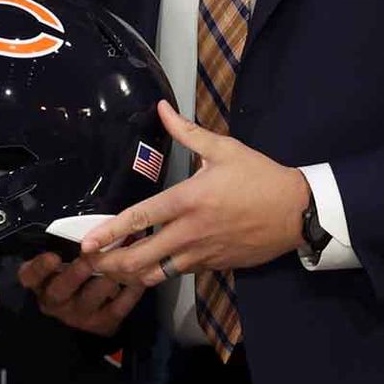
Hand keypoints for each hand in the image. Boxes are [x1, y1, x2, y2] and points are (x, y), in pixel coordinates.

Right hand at [18, 252, 143, 336]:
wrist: (87, 308)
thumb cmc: (75, 270)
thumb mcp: (63, 258)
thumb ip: (67, 246)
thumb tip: (89, 230)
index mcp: (41, 283)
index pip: (30, 276)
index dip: (40, 267)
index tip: (54, 256)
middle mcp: (55, 303)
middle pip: (62, 289)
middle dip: (78, 271)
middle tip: (93, 256)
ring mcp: (78, 317)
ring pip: (92, 296)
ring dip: (108, 277)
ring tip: (124, 261)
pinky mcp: (102, 325)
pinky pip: (118, 307)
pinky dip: (131, 291)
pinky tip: (140, 277)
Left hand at [82, 101, 309, 287]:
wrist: (297, 212)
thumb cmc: (259, 177)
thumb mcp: (225, 149)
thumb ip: (187, 132)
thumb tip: (161, 109)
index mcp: (188, 200)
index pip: (140, 219)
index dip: (109, 232)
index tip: (87, 242)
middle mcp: (190, 232)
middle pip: (141, 257)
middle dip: (111, 264)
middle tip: (91, 263)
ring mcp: (202, 253)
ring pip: (157, 274)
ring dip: (132, 275)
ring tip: (112, 272)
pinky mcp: (215, 266)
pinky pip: (179, 274)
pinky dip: (159, 275)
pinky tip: (147, 270)